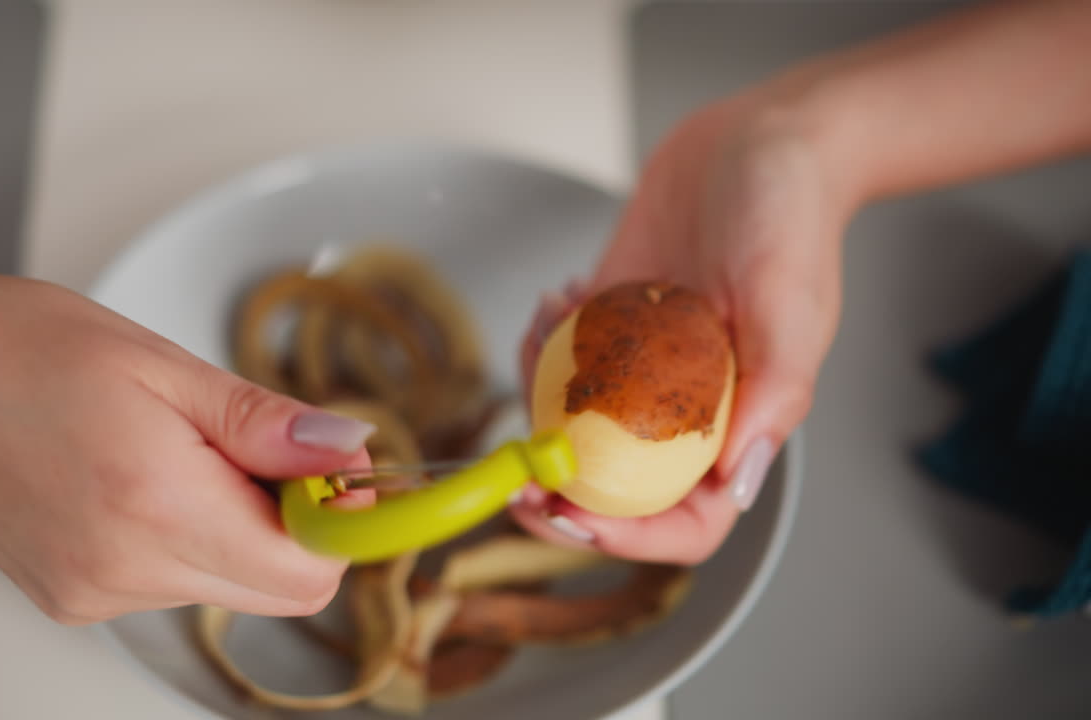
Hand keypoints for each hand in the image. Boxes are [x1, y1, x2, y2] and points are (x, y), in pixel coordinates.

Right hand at [0, 251, 375, 623]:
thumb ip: (265, 425)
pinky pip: (169, 580)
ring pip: (224, 581)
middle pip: (274, 587)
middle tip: (258, 443)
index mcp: (156, 505)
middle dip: (293, 520)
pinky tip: (140, 473)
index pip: (306, 573)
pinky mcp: (73, 596)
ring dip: (234, 521)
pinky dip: (184, 532)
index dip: (341, 522)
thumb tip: (347, 453)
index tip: (336, 468)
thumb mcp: (161, 364)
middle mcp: (124, 572)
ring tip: (177, 446)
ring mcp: (93, 594)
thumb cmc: (15, 346)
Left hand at [513, 85, 855, 563]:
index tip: (573, 517)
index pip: (688, 518)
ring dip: (540, 401)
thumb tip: (737, 482)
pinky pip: (561, 361)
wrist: (758, 140)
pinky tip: (556, 299)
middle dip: (560, 491)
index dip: (629, 536)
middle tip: (518, 474)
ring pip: (575, 427)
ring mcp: (644, 369)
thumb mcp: (791, 304)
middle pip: (617, 487)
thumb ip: (774, 394)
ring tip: (545, 331)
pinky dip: (543, 343)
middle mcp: (687, 407)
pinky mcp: (611, 326)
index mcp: (739, 421)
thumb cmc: (791, 215)